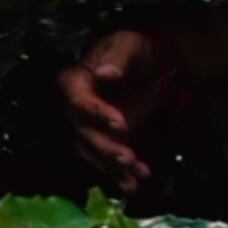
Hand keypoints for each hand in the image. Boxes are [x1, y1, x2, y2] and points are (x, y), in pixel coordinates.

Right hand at [58, 28, 180, 195]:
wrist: (151, 64)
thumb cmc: (135, 49)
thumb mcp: (128, 46)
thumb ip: (117, 59)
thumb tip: (104, 73)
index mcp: (75, 82)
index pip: (78, 102)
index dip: (96, 115)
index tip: (120, 124)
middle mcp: (76, 109)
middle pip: (84, 134)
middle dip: (105, 149)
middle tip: (126, 158)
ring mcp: (90, 128)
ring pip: (95, 153)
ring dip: (113, 168)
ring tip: (134, 177)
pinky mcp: (106, 142)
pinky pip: (109, 162)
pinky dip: (123, 174)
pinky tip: (137, 181)